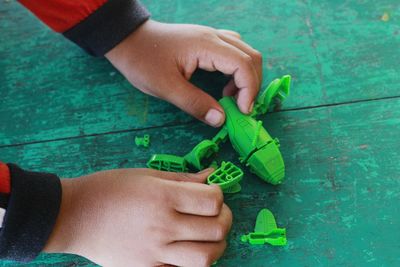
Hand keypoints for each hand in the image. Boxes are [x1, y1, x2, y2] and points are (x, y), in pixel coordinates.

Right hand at [44, 168, 231, 266]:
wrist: (74, 215)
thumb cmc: (108, 189)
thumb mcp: (146, 175)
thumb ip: (182, 178)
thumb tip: (210, 176)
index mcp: (163, 197)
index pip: (213, 201)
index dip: (219, 195)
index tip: (211, 193)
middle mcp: (163, 227)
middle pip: (217, 229)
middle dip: (224, 218)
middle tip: (216, 212)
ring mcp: (155, 252)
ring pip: (207, 257)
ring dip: (216, 244)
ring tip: (206, 234)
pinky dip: (192, 260)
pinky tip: (186, 248)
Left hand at [105, 20, 261, 126]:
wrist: (128, 39)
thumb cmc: (143, 61)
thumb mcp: (165, 87)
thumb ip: (194, 104)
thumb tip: (220, 120)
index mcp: (206, 45)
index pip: (243, 65)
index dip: (249, 90)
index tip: (241, 112)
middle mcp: (214, 37)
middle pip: (251, 57)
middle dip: (252, 85)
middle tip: (240, 108)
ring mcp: (211, 36)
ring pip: (245, 53)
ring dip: (246, 77)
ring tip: (231, 98)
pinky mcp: (207, 41)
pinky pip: (233, 51)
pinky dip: (237, 70)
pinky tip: (224, 84)